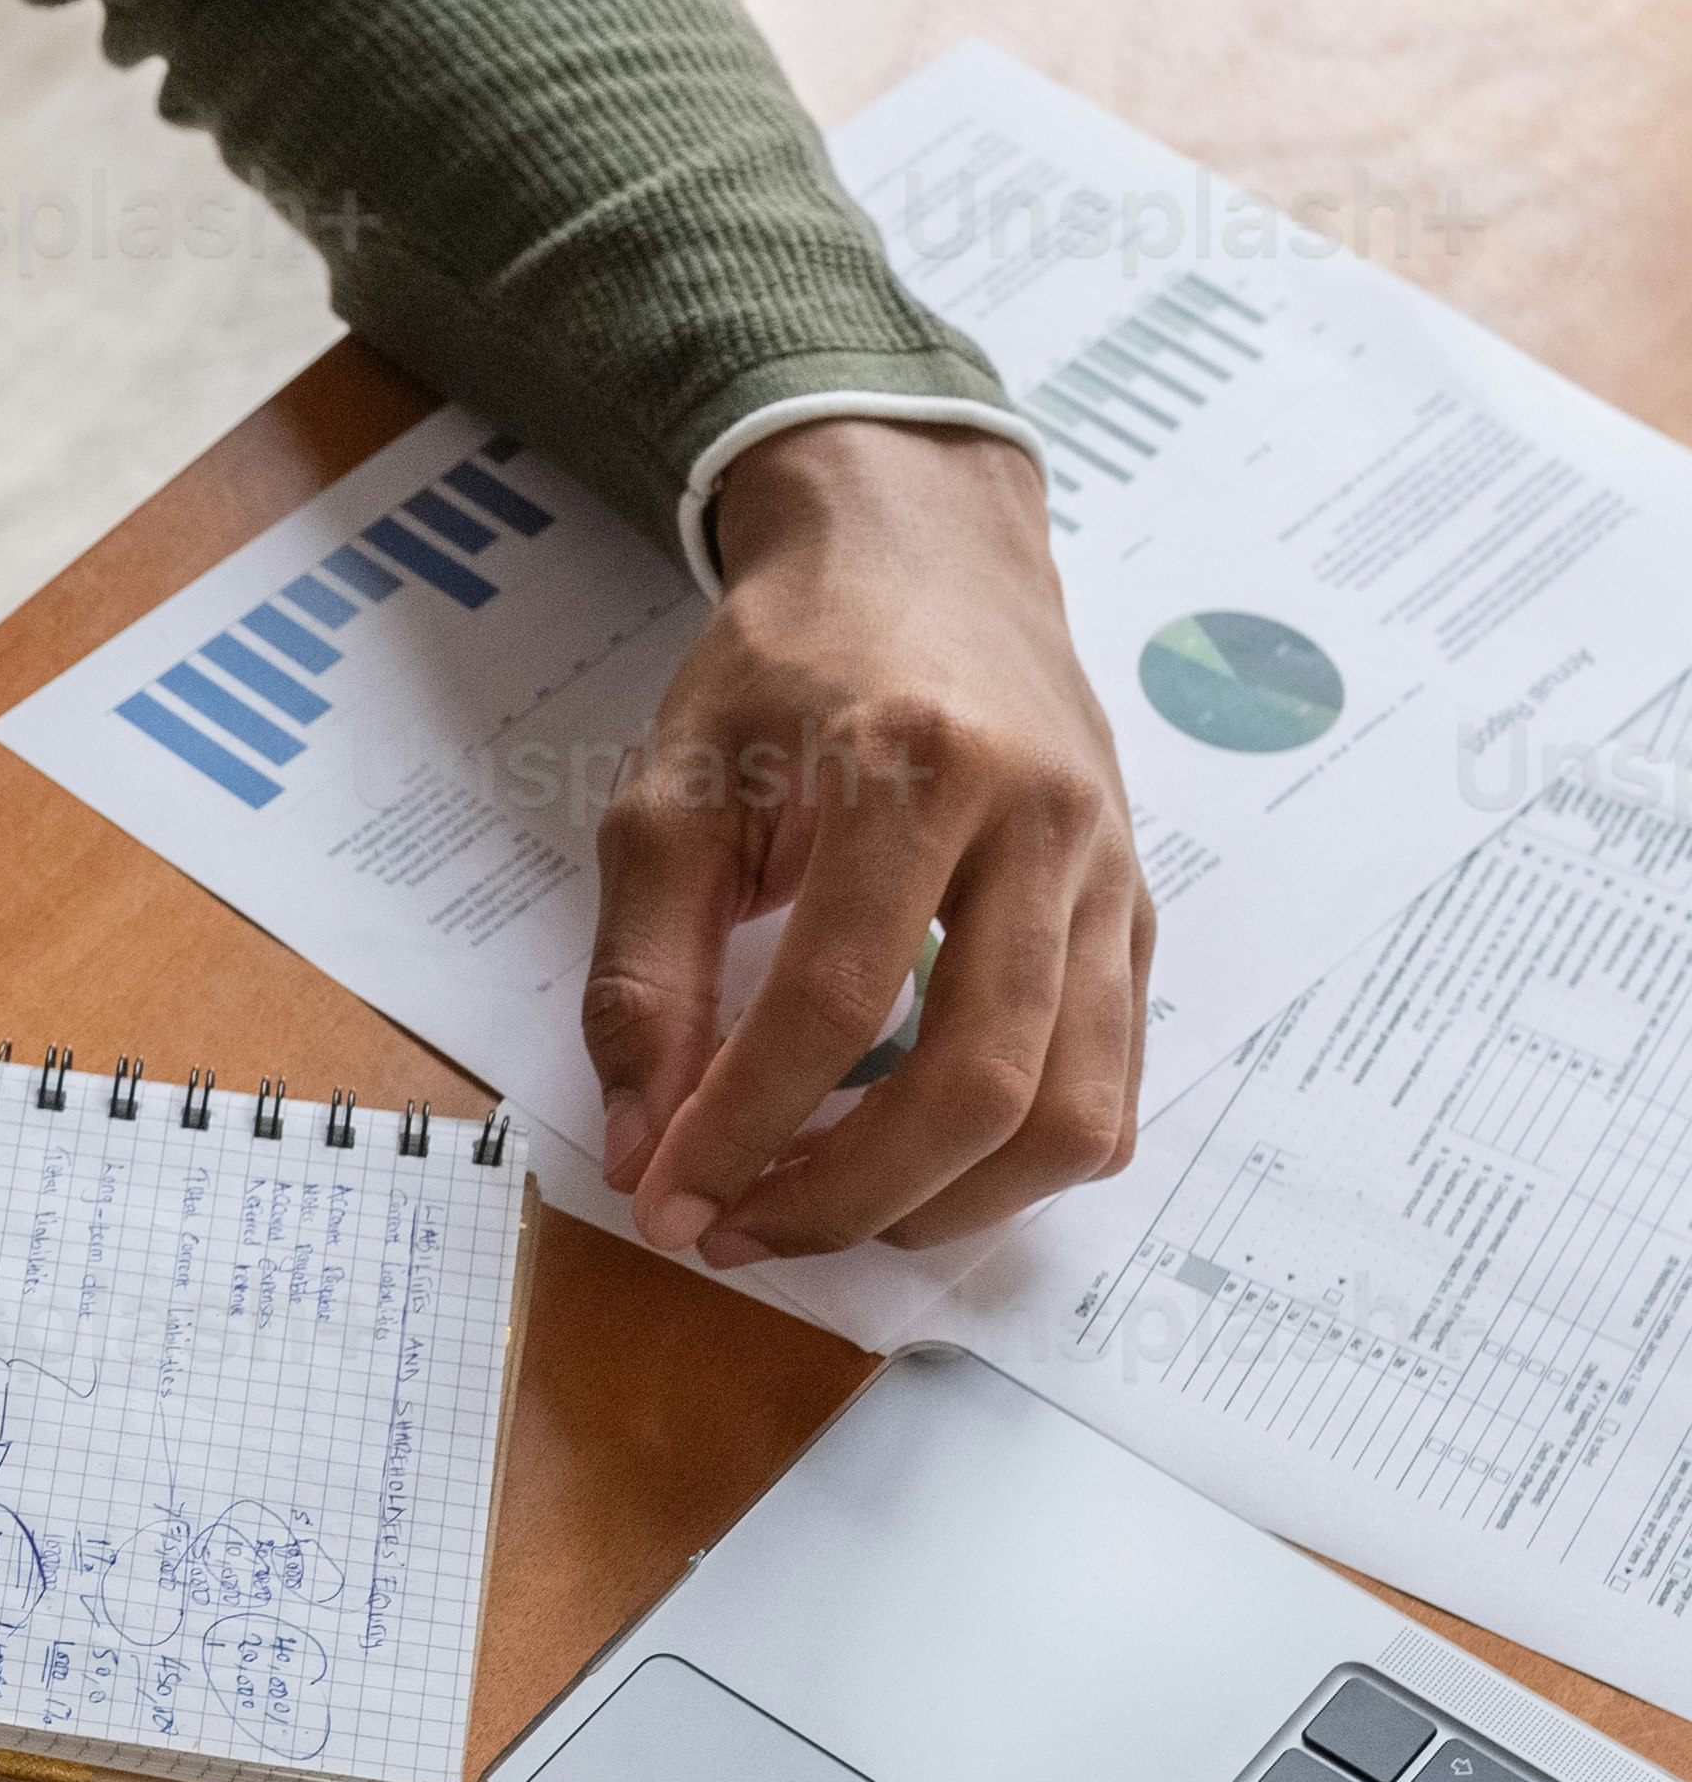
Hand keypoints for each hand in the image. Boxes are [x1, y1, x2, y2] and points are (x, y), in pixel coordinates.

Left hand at [586, 414, 1149, 1263]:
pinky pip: (1111, 1087)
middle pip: (977, 1082)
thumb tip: (645, 1149)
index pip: (838, 1003)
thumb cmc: (783, 667)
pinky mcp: (1138, 913)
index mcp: (913, 764)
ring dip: (940, 1207)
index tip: (668, 1200)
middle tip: (738, 1230)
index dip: (747, 1127)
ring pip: (1069, 1112)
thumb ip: (644, 974)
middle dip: (846, 1196)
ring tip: (824, 1213)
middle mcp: (1040, 820)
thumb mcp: (669, 792)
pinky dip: (1015, 1166)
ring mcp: (1110, 873)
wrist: (921, 550)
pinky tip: (916, 1168)